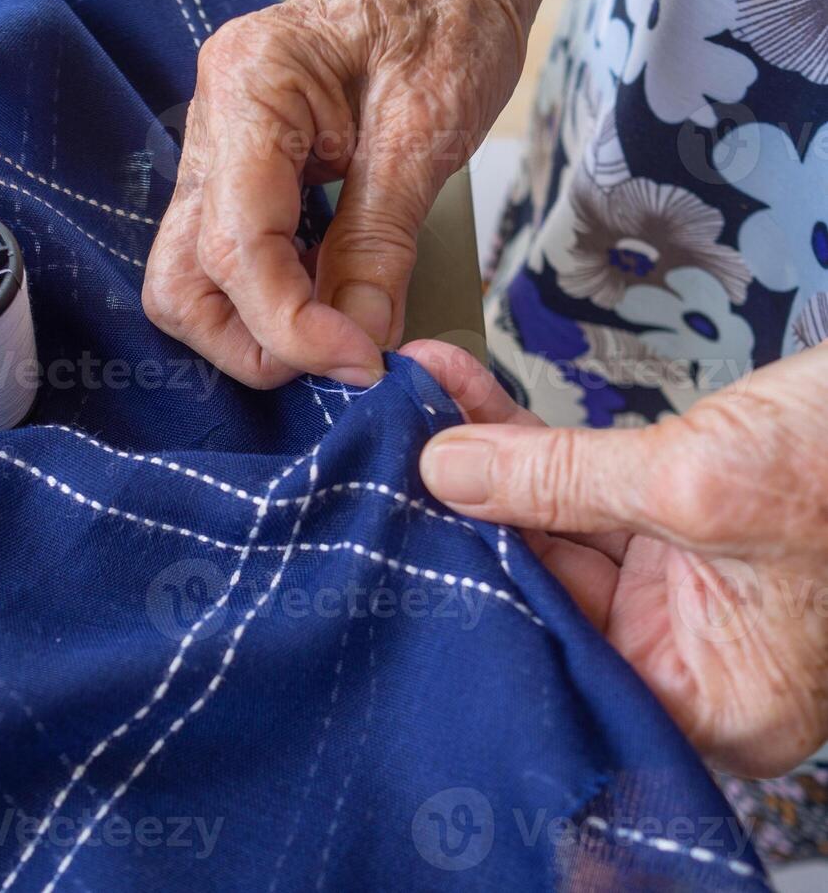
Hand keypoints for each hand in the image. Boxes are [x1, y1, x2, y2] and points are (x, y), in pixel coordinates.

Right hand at [142, 0, 564, 387]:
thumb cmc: (444, 17)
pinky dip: (271, 298)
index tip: (359, 360)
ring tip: (337, 331)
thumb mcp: (427, 130)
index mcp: (249, 89)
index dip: (291, 325)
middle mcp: (210, 124)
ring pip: (189, 279)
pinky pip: (226, 258)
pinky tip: (326, 298)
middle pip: (180, 279)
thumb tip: (360, 340)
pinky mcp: (236, 175)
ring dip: (255, 328)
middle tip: (337, 358)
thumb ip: (380, 243)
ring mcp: (215, 152)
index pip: (235, 245)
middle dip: (251, 341)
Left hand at [406, 339, 827, 777]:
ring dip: (486, 463)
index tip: (399, 534)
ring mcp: (682, 589)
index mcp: (710, 700)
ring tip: (421, 410)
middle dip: (465, 513)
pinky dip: (529, 445)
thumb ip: (560, 481)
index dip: (472, 592)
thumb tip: (446, 470)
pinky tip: (467, 403)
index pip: (556, 658)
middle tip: (394, 454)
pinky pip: (583, 491)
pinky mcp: (678, 526)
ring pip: (552, 529)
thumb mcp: (696, 480)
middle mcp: (689, 657)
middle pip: (541, 587)